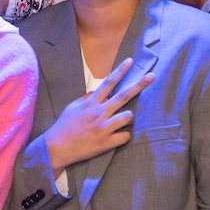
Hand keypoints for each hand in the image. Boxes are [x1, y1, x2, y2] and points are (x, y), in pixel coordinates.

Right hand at [44, 58, 153, 174]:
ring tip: (118, 122)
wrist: (56, 148)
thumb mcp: (72, 108)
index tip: (130, 61)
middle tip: (152, 76)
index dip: (120, 71)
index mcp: (91, 103)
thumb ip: (86, 98)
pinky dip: (123, 136)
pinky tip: (115, 137)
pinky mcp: (106, 142)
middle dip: (140, 84)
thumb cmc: (63, 127)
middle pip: (124, 95)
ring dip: (127, 118)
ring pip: (128, 116)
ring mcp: (104, 127)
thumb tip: (96, 92)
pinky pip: (125, 136)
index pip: (108, 83)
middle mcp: (99, 112)